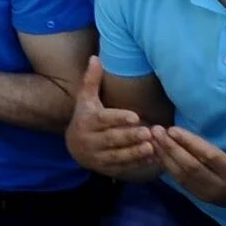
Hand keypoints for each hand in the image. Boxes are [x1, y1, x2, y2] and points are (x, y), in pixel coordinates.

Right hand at [66, 57, 156, 175]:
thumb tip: (95, 57)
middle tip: (149, 133)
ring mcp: (97, 156)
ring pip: (118, 156)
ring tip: (152, 147)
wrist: (73, 147)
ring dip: (136, 153)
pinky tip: (152, 159)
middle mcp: (89, 140)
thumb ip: (91, 80)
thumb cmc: (85, 117)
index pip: (103, 119)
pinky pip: (122, 168)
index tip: (135, 116)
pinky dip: (138, 164)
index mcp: (87, 120)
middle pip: (112, 139)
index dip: (118, 118)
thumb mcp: (85, 99)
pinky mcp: (105, 168)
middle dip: (130, 137)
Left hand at [152, 121, 225, 212]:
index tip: (173, 129)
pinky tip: (158, 153)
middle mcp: (218, 186)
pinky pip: (181, 182)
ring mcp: (208, 194)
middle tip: (156, 131)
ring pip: (182, 176)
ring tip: (152, 139)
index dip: (190, 143)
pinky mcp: (201, 197)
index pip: (208, 157)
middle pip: (190, 167)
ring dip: (165, 157)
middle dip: (171, 149)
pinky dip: (168, 168)